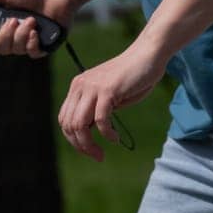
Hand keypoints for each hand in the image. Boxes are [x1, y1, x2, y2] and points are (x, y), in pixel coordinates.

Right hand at [0, 0, 76, 64]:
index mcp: (3, 25)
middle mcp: (14, 36)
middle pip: (1, 49)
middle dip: (5, 35)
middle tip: (13, 20)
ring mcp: (28, 42)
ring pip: (16, 50)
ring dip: (21, 34)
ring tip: (31, 19)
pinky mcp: (43, 46)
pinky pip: (32, 53)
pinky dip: (31, 42)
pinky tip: (35, 31)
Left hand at [58, 37, 165, 160]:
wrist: (147, 56)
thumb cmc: (132, 78)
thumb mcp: (109, 97)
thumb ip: (96, 110)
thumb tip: (88, 132)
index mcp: (77, 87)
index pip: (65, 119)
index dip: (73, 140)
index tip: (89, 150)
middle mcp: (80, 85)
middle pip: (69, 125)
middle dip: (81, 146)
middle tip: (97, 156)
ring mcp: (92, 86)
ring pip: (80, 124)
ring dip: (89, 144)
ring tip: (101, 153)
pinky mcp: (108, 90)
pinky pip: (101, 119)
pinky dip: (107, 134)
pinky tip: (115, 138)